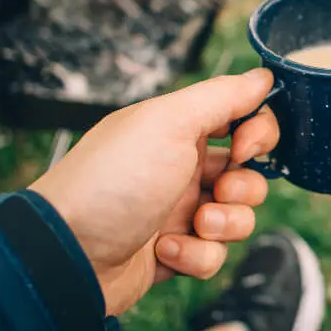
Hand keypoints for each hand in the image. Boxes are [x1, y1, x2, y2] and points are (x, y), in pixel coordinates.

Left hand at [28, 69, 278, 315]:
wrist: (67, 254)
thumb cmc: (113, 181)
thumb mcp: (168, 122)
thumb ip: (222, 96)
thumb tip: (263, 75)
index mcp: (178, 129)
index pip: (241, 119)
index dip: (258, 133)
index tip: (245, 146)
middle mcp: (180, 167)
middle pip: (248, 172)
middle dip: (243, 186)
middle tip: (217, 191)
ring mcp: (177, 212)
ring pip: (237, 217)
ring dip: (224, 224)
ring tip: (192, 226)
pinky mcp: (173, 253)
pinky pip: (212, 255)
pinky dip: (196, 255)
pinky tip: (164, 250)